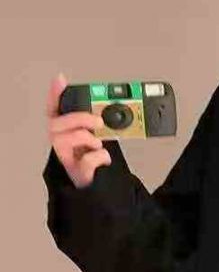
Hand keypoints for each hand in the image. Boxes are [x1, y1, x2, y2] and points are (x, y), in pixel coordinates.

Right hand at [47, 73, 111, 187]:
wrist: (103, 191)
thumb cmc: (97, 164)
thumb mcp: (98, 140)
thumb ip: (100, 127)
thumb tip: (111, 108)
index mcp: (67, 134)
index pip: (54, 111)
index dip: (54, 96)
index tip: (61, 80)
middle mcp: (62, 145)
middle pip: (55, 124)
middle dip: (77, 118)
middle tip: (98, 121)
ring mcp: (68, 160)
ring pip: (63, 140)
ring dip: (85, 137)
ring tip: (98, 143)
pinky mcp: (78, 175)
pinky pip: (85, 162)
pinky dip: (99, 157)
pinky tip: (105, 159)